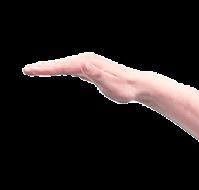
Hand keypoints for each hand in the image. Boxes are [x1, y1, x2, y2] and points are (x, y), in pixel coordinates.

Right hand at [21, 51, 145, 104]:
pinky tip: (56, 71)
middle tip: (26, 70)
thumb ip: (95, 74)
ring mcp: (88, 64)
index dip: (45, 69)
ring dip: (50, 68)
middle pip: (59, 64)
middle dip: (43, 67)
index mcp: (85, 62)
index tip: (30, 70)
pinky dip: (61, 69)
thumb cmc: (123, 87)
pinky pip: (71, 69)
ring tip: (35, 70)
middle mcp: (85, 60)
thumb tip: (84, 64)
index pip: (61, 66)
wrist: (137, 85)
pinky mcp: (91, 69)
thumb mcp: (108, 83)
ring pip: (64, 66)